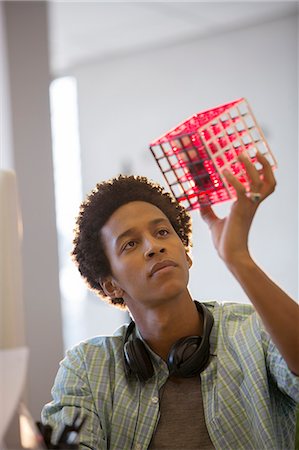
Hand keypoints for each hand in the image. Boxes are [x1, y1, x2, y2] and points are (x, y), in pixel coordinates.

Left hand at [200, 151, 275, 266]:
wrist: (230, 255)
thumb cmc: (225, 242)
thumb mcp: (214, 224)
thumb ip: (208, 212)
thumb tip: (200, 202)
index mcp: (249, 205)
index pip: (264, 185)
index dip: (264, 171)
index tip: (256, 158)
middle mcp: (252, 204)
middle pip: (269, 181)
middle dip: (264, 165)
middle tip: (254, 152)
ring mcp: (248, 207)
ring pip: (258, 182)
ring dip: (250, 167)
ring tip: (240, 156)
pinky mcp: (240, 211)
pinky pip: (240, 190)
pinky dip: (234, 179)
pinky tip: (224, 172)